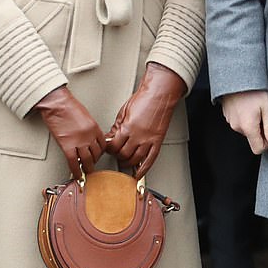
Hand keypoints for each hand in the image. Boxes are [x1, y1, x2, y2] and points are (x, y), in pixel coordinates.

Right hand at [34, 86, 105, 177]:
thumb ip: (88, 128)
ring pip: (87, 160)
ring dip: (87, 168)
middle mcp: (89, 136)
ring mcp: (79, 142)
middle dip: (94, 161)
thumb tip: (88, 137)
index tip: (97, 155)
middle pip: (96, 154)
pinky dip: (75, 170)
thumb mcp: (85, 116)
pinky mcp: (67, 145)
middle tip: (91, 165)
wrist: (57, 103)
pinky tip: (76, 175)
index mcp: (94, 128)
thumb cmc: (68, 106)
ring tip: (86, 172)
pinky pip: (73, 162)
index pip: (103, 145)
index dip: (100, 152)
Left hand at [105, 62, 185, 178]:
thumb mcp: (124, 111)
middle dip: (117, 155)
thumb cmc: (143, 99)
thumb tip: (111, 136)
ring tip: (124, 160)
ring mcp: (148, 140)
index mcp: (127, 128)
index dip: (109, 148)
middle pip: (123, 154)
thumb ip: (117, 126)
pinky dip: (143, 169)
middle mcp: (138, 136)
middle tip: (116, 152)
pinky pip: (150, 160)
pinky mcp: (157, 142)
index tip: (108, 147)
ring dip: (128, 162)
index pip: (113, 146)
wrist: (159, 94)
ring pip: (135, 159)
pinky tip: (138, 174)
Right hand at [221, 90, 267, 154]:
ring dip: (253, 122)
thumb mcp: (267, 107)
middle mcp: (237, 126)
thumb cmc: (253, 89)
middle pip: (252, 138)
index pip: (258, 149)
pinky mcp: (228, 114)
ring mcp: (231, 120)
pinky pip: (239, 121)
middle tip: (265, 113)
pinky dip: (246, 116)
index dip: (267, 144)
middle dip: (261, 129)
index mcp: (248, 127)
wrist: (236, 75)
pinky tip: (249, 104)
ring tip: (257, 106)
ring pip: (246, 129)